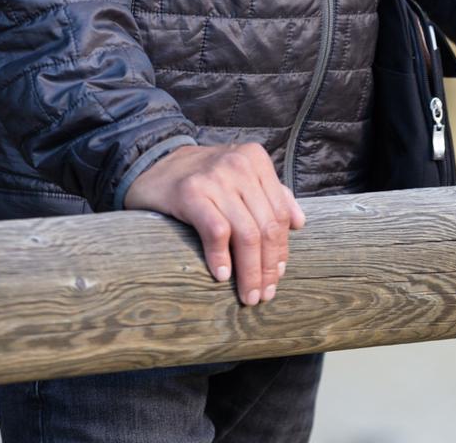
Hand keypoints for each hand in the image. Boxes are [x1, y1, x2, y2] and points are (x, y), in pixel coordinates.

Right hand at [123, 142, 305, 305]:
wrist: (155, 164)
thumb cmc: (203, 177)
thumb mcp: (239, 176)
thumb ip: (271, 193)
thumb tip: (300, 223)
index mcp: (255, 159)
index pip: (279, 213)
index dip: (281, 249)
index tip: (278, 275)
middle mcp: (238, 164)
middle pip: (265, 226)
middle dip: (268, 267)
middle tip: (264, 294)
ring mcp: (215, 177)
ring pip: (246, 233)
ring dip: (249, 271)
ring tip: (247, 295)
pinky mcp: (190, 192)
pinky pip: (216, 231)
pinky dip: (222, 257)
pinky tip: (221, 276)